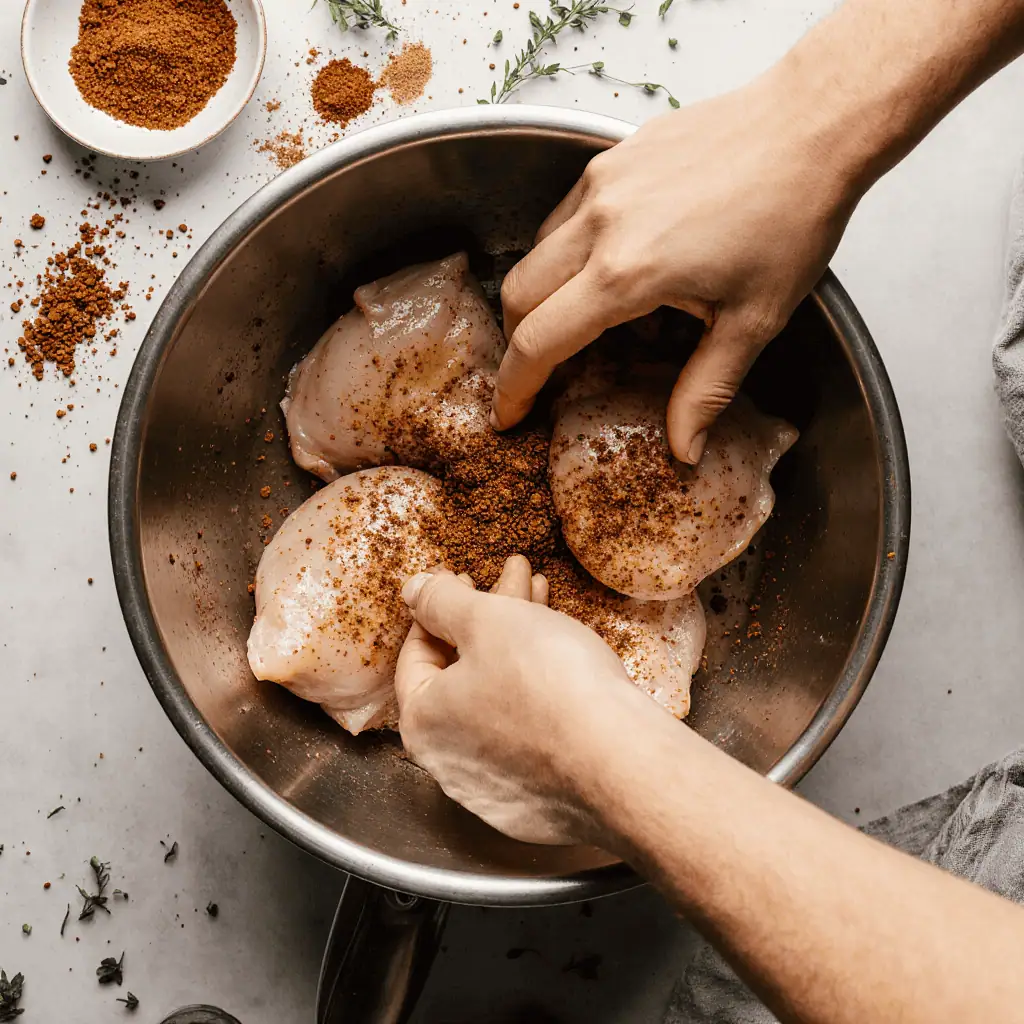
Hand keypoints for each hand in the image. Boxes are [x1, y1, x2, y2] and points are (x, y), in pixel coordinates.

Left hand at [394, 556, 656, 844]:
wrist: (624, 763)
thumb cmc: (549, 683)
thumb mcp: (487, 620)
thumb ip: (441, 601)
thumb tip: (412, 591)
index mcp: (423, 722)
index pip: (416, 654)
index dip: (440, 608)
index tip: (466, 580)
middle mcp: (448, 765)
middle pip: (460, 676)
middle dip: (489, 621)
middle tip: (515, 581)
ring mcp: (494, 790)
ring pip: (495, 703)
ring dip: (516, 651)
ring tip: (546, 606)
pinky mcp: (537, 804)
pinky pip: (527, 738)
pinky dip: (538, 694)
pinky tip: (563, 662)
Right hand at [493, 69, 860, 462]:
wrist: (812, 125)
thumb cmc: (791, 218)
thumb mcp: (752, 321)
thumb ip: (706, 391)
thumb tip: (683, 450)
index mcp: (627, 274)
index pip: (538, 341)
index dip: (514, 386)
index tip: (509, 413)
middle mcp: (600, 225)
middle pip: (518, 294)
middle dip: (517, 343)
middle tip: (539, 374)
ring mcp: (602, 183)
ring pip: (535, 251)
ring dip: (539, 295)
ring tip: (578, 320)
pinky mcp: (613, 157)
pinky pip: (563, 214)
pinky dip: (564, 250)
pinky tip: (605, 264)